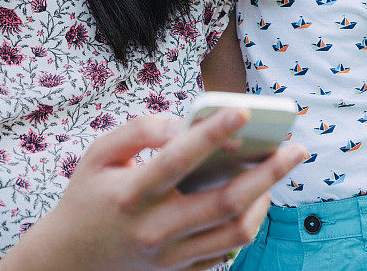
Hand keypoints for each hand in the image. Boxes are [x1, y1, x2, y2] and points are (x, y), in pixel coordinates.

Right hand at [0, 109, 305, 270]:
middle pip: (226, 202)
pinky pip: (228, 251)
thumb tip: (183, 124)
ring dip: (266, 199)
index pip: (178, 159)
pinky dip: (247, 222)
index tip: (245, 110)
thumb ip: (139, 130)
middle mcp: (156, 229)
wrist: (69, 261)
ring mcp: (172, 256)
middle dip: (270, 173)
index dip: (212, 132)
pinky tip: (255, 197)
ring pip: (236, 232)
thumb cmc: (88, 197)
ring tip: (277, 171)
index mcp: (132, 194)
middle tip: (297, 148)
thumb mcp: (99, 155)